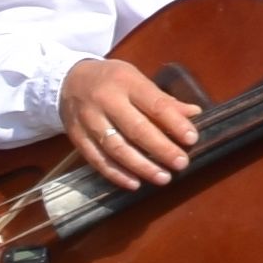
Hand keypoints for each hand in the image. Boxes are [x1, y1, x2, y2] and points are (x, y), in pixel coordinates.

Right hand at [61, 51, 201, 189]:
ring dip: (141, 166)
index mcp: (126, 82)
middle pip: (136, 129)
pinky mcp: (77, 137)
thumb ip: (163, 99)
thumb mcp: (137, 79)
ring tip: (163, 178)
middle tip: (181, 163)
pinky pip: (97, 159)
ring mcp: (89, 120)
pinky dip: (116, 174)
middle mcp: (106, 100)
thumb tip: (194, 113)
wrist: (68, 80)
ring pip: (116, 148)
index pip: (154, 104)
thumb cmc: (111, 79)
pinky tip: (134, 183)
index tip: (192, 138)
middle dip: (161, 148)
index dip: (175, 123)